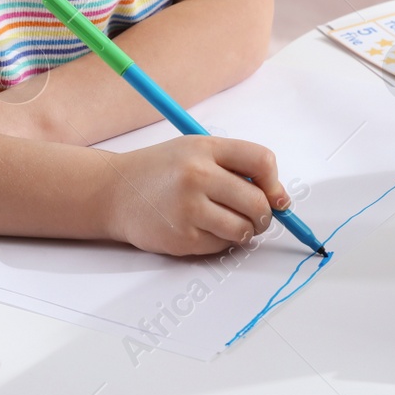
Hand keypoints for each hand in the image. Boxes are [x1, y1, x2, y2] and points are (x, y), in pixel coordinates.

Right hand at [102, 135, 291, 255]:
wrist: (114, 191)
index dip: (274, 182)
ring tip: (230, 223)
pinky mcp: (182, 238)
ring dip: (246, 231)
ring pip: (244, 229)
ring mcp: (189, 208)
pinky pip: (222, 245)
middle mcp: (197, 175)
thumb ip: (235, 166)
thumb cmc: (162, 171)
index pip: (261, 161)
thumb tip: (280, 198)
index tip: (273, 194)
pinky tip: (204, 229)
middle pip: (258, 201)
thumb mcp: (195, 151)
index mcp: (205, 148)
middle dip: (265, 214)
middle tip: (256, 216)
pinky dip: (221, 242)